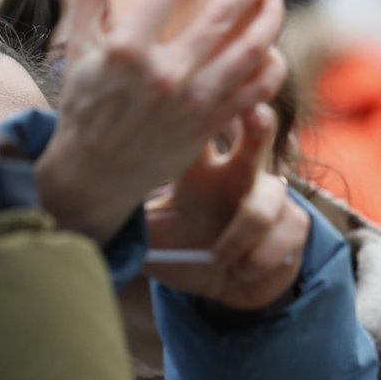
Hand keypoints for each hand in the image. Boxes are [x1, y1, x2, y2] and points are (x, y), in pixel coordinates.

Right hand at [35, 0, 287, 239]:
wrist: (94, 173)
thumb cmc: (84, 103)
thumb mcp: (77, 45)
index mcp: (127, 49)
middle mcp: (166, 73)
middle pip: (223, 17)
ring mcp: (194, 101)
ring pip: (251, 51)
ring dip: (271, 20)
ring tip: (276, 1)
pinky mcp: (212, 123)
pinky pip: (258, 89)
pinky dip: (271, 67)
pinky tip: (272, 50)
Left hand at [147, 105, 310, 311]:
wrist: (225, 287)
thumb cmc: (184, 252)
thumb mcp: (151, 237)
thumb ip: (128, 222)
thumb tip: (87, 211)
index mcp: (200, 170)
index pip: (200, 130)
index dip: (199, 110)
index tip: (191, 92)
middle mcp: (238, 173)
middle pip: (256, 134)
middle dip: (258, 124)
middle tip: (254, 115)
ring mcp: (270, 195)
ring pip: (263, 202)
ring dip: (239, 236)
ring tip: (219, 258)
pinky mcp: (294, 221)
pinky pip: (280, 235)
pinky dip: (256, 261)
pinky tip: (241, 271)